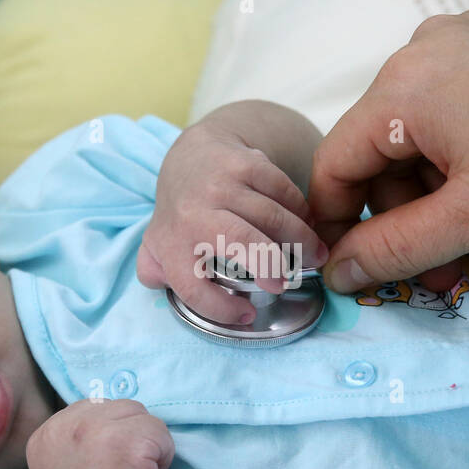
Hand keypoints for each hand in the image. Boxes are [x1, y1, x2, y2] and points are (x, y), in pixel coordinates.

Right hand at [25, 399, 174, 468]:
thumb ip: (75, 440)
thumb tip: (105, 412)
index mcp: (43, 436)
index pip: (91, 411)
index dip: (108, 439)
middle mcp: (61, 427)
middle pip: (118, 408)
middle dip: (129, 437)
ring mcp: (92, 431)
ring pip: (142, 416)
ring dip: (148, 445)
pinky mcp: (126, 440)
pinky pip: (161, 432)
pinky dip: (165, 456)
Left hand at [137, 122, 328, 323]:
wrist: (194, 154)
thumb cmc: (182, 211)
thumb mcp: (157, 242)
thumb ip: (154, 269)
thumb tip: (158, 284)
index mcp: (170, 241)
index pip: (192, 285)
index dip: (221, 308)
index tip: (247, 314)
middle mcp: (193, 211)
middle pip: (240, 241)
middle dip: (270, 265)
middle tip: (288, 282)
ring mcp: (221, 183)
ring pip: (271, 216)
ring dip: (301, 241)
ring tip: (315, 256)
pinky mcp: (247, 162)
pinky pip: (284, 191)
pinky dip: (301, 211)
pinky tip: (307, 225)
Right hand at [307, 2, 468, 291]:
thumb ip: (395, 250)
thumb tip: (338, 270)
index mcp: (402, 87)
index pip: (336, 165)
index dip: (340, 226)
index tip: (361, 272)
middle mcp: (424, 49)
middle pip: (387, 153)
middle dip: (415, 221)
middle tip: (455, 273)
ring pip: (431, 135)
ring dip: (451, 198)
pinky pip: (468, 106)